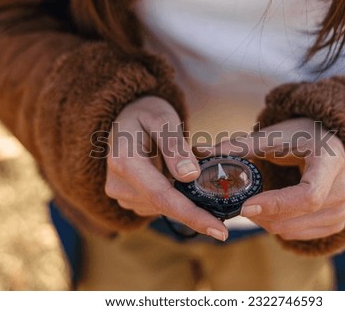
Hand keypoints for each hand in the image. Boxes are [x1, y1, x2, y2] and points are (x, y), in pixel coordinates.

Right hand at [104, 96, 227, 240]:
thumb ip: (174, 145)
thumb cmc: (146, 113)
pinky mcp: (129, 198)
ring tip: (196, 176)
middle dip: (197, 211)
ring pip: (163, 207)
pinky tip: (181, 181)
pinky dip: (176, 198)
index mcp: (125, 162)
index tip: (220, 232)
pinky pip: (158, 205)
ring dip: (185, 200)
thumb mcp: (162, 119)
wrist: (126, 117)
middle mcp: (119, 184)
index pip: (162, 196)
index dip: (192, 215)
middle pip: (164, 206)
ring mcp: (122, 194)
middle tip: (225, 212)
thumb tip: (190, 176)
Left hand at [202, 118, 344, 240]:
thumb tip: (199, 151)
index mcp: (330, 161)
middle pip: (296, 216)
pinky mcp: (338, 222)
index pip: (307, 196)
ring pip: (293, 230)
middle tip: (239, 203)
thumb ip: (239, 146)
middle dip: (261, 214)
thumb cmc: (298, 136)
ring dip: (266, 222)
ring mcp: (344, 209)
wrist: (327, 143)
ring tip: (254, 204)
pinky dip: (278, 227)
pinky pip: (299, 236)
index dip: (275, 205)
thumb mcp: (273, 136)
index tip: (244, 207)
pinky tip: (271, 211)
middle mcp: (344, 189)